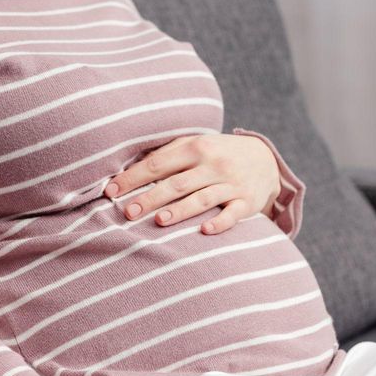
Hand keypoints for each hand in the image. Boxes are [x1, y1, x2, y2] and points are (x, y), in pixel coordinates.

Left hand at [104, 133, 281, 234]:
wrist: (265, 160)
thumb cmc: (217, 154)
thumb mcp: (195, 145)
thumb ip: (167, 154)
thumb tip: (126, 168)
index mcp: (195, 147)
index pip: (158, 164)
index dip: (133, 178)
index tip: (110, 192)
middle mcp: (213, 164)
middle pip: (176, 183)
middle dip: (150, 198)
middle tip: (128, 213)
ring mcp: (231, 184)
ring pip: (202, 198)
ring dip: (180, 210)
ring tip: (159, 221)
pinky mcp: (247, 202)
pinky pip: (232, 214)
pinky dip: (219, 223)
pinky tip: (204, 230)